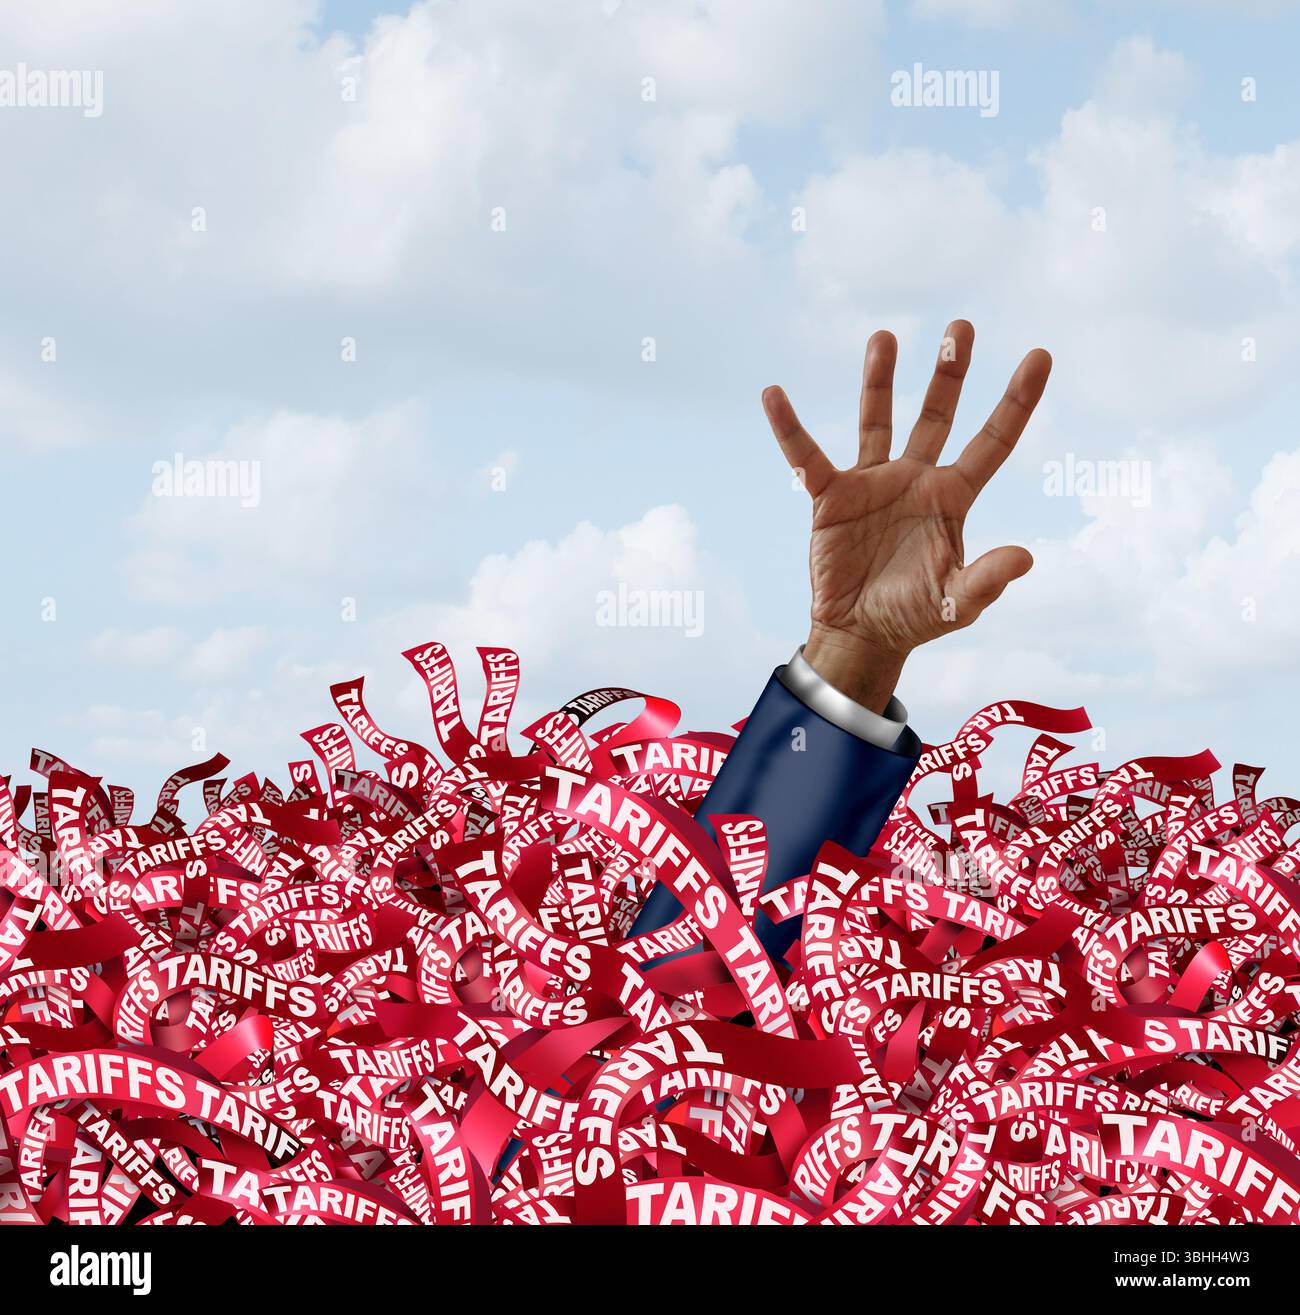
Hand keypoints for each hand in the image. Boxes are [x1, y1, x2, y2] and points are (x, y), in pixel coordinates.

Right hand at [763, 320, 1050, 713]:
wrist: (860, 634)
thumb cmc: (914, 618)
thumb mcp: (956, 603)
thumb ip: (987, 580)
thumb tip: (1025, 557)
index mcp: (952, 497)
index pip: (992, 440)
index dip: (1017, 401)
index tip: (1039, 355)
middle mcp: (915, 479)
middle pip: (937, 415)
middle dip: (950, 372)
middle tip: (962, 327)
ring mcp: (872, 483)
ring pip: (878, 420)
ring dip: (880, 380)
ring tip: (885, 336)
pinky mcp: (830, 497)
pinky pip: (806, 456)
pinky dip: (789, 427)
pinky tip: (773, 394)